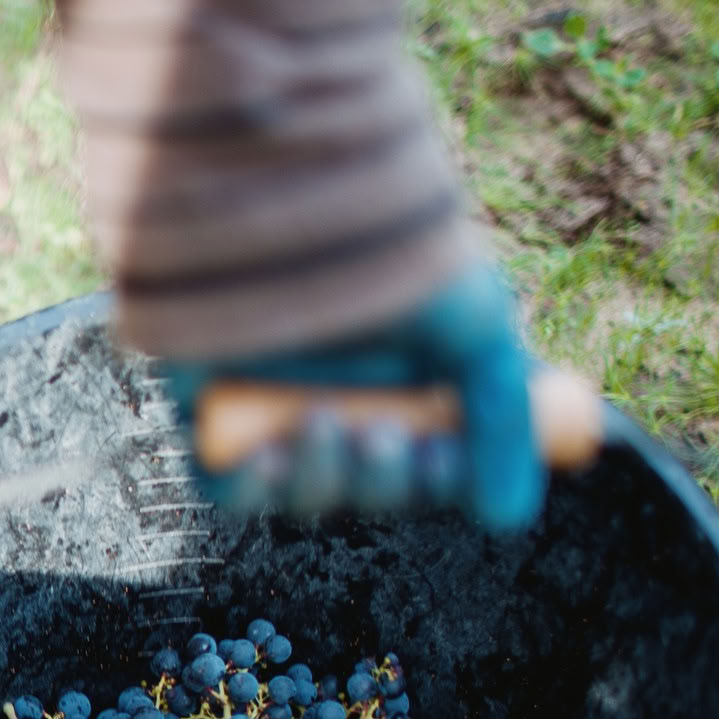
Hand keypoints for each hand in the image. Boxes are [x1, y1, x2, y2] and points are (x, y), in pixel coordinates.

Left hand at [163, 261, 545, 531]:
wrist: (293, 201)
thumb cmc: (393, 254)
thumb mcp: (476, 331)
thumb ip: (502, 422)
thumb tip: (508, 517)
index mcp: (407, 381)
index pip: (425, 467)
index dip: (436, 479)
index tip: (442, 457)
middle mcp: (343, 396)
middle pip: (365, 488)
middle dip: (381, 480)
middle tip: (382, 438)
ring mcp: (275, 407)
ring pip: (301, 491)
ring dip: (323, 478)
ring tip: (328, 424)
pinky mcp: (210, 409)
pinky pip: (227, 487)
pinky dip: (251, 488)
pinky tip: (271, 459)